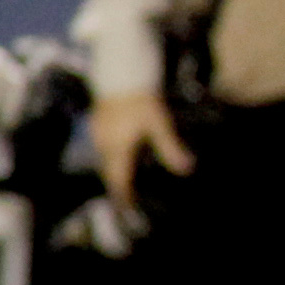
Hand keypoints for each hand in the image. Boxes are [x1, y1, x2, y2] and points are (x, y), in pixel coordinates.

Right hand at [91, 87, 192, 218]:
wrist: (122, 74)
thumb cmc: (142, 100)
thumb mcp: (160, 124)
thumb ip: (170, 148)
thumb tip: (187, 169)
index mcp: (117, 148)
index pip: (118, 180)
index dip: (124, 197)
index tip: (130, 210)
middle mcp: (104, 144)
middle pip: (109, 173)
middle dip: (119, 186)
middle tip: (130, 200)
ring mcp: (98, 134)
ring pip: (106, 160)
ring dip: (116, 171)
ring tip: (129, 180)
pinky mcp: (98, 125)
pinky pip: (104, 148)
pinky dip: (114, 157)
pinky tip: (125, 154)